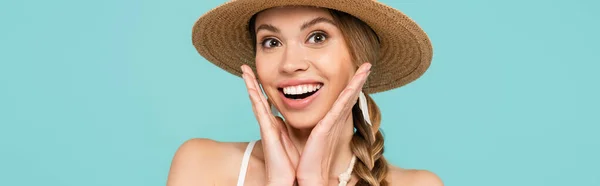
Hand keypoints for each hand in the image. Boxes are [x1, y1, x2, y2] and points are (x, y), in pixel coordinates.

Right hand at [241, 65, 299, 185]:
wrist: (286, 178)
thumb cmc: (290, 163)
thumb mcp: (292, 140)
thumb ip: (288, 129)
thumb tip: (286, 120)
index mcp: (275, 125)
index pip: (266, 103)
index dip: (261, 89)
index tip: (258, 76)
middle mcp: (268, 123)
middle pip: (257, 98)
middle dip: (252, 82)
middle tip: (246, 67)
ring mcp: (265, 126)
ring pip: (255, 100)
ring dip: (250, 84)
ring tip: (245, 70)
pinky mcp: (266, 130)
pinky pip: (259, 109)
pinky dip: (254, 96)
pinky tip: (251, 86)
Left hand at [295, 63, 371, 185]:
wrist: (308, 177)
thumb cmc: (305, 160)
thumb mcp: (301, 135)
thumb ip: (300, 123)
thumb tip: (290, 115)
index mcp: (328, 121)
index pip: (340, 99)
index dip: (349, 85)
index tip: (355, 72)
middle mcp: (334, 121)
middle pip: (349, 95)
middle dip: (358, 79)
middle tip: (367, 64)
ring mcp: (333, 123)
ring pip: (348, 98)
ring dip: (357, 82)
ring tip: (366, 67)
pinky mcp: (328, 127)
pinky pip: (340, 107)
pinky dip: (349, 95)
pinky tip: (354, 85)